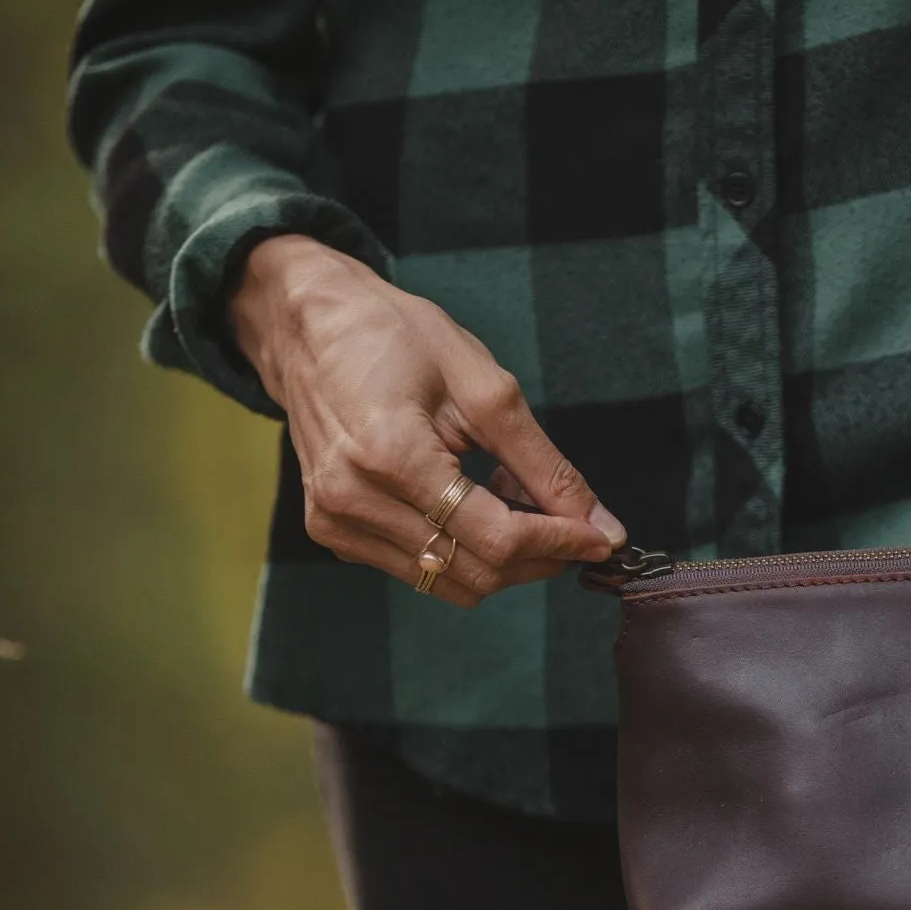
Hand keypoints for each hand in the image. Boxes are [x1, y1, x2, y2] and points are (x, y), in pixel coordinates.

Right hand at [230, 235, 625, 607]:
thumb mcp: (484, 387)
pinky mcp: (331, 532)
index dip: (559, 543)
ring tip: (517, 501)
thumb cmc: (395, 338)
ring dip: (502, 557)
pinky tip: (473, 503)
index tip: (601, 536)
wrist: (309, 328)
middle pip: (476, 572)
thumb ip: (544, 465)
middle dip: (539, 556)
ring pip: (450, 581)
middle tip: (571, 520)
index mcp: (390, 456)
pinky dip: (462, 550)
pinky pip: (419, 568)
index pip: (496, 539)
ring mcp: (335, 522)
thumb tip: (599, 524)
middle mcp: (352, 501)